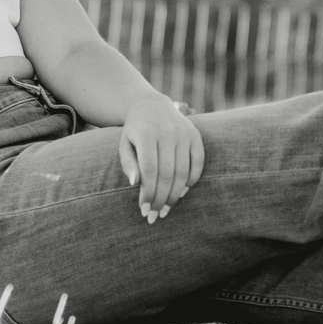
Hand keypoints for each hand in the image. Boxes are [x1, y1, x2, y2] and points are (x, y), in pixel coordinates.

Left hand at [118, 96, 202, 222]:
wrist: (152, 107)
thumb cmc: (135, 132)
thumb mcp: (124, 144)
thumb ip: (128, 163)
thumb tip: (135, 184)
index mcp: (147, 133)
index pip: (149, 170)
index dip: (148, 193)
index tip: (144, 210)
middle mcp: (168, 132)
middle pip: (167, 174)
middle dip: (161, 199)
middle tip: (155, 216)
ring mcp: (184, 133)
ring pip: (183, 172)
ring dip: (175, 195)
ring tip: (166, 209)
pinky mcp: (196, 136)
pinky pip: (198, 163)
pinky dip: (191, 181)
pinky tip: (181, 193)